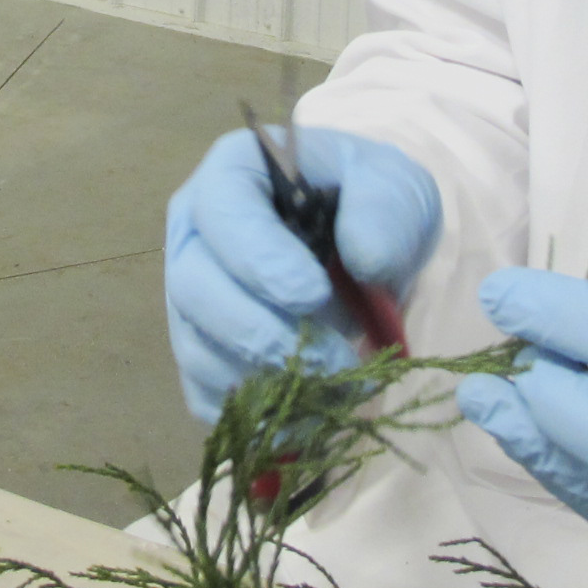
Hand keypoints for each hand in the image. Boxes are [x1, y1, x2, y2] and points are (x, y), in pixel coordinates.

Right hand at [164, 127, 440, 422]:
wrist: (366, 247)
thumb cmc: (370, 204)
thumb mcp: (395, 186)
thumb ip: (384, 209)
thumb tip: (365, 260)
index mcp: (234, 174)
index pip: (222, 211)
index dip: (258, 257)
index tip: (312, 294)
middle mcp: (195, 235)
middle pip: (195, 289)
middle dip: (263, 334)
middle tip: (335, 360)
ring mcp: (191, 299)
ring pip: (197, 348)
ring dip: (265, 379)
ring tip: (337, 387)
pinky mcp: (203, 353)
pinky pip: (206, 396)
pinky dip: (257, 414)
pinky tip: (311, 411)